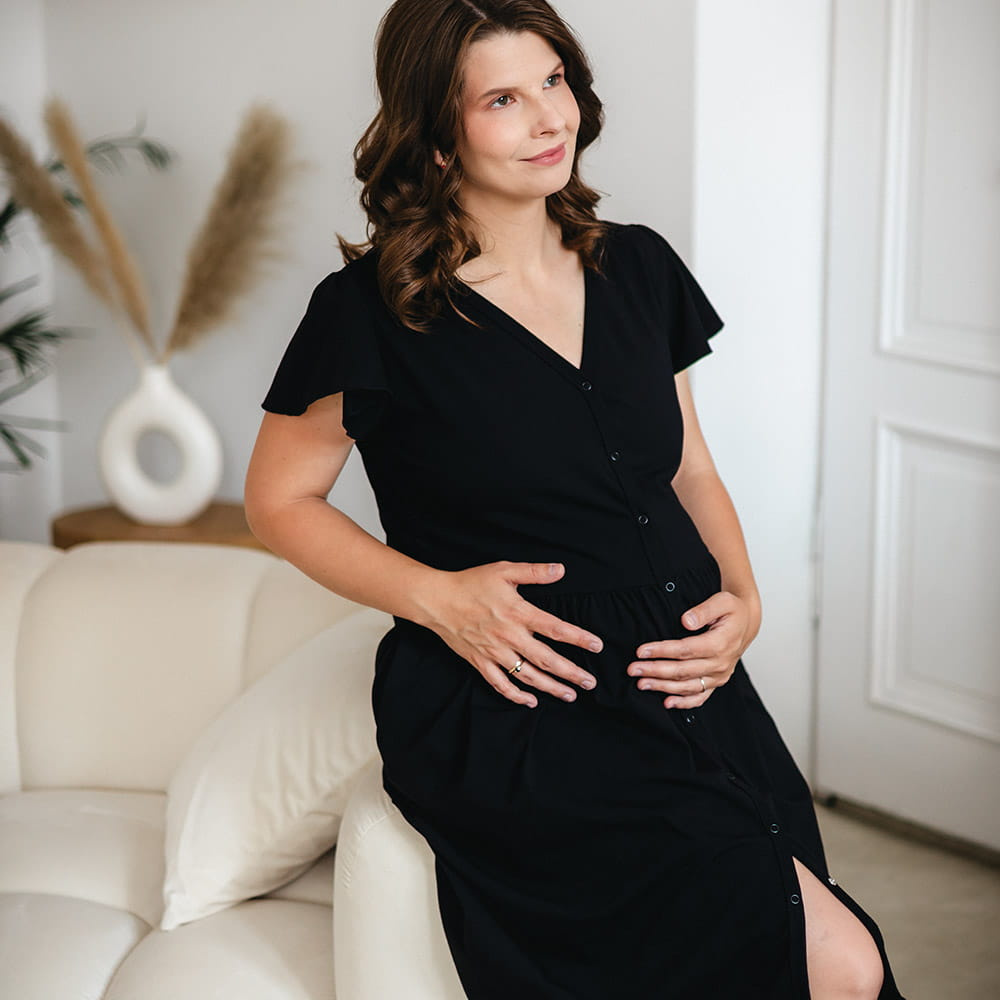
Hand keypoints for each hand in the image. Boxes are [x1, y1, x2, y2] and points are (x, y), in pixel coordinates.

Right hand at [423, 561, 602, 707]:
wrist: (437, 600)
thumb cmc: (471, 583)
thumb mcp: (503, 570)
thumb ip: (534, 572)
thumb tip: (561, 570)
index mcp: (518, 613)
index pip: (555, 628)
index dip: (578, 638)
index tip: (597, 646)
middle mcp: (509, 636)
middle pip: (546, 659)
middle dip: (571, 673)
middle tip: (590, 683)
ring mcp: (494, 652)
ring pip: (527, 676)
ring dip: (550, 687)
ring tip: (570, 695)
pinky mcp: (480, 662)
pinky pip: (500, 684)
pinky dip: (516, 696)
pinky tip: (531, 702)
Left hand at [627, 590, 756, 708]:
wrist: (746, 624)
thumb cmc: (732, 610)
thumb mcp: (722, 601)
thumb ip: (704, 610)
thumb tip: (686, 621)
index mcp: (720, 643)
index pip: (686, 650)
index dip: (662, 651)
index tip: (641, 651)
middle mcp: (721, 663)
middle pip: (683, 670)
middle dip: (655, 670)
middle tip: (633, 669)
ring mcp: (719, 675)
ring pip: (688, 686)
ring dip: (663, 687)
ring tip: (641, 683)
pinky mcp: (717, 682)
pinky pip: (700, 697)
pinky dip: (684, 702)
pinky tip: (666, 702)